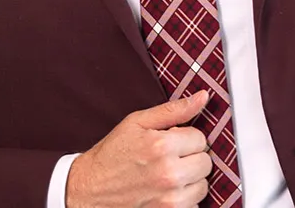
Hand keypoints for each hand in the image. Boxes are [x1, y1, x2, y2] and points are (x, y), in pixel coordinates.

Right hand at [65, 91, 211, 207]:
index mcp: (162, 146)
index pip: (200, 139)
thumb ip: (173, 110)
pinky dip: (184, 199)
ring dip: (190, 180)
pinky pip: (194, 205)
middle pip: (205, 163)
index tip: (171, 143)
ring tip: (166, 176)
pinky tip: (165, 192)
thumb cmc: (111, 155)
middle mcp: (169, 174)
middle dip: (190, 158)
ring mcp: (170, 200)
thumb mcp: (137, 123)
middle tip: (169, 159)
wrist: (89, 189)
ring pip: (203, 186)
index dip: (185, 139)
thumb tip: (203, 97)